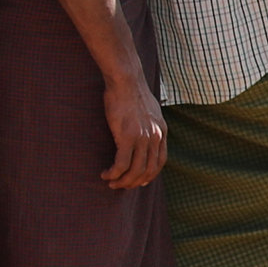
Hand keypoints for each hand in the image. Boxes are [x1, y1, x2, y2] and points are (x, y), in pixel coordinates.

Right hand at [96, 72, 168, 190]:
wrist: (126, 80)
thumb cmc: (132, 91)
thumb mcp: (150, 109)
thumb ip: (150, 123)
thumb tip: (145, 130)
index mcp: (161, 131)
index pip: (160, 162)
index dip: (150, 175)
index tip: (139, 181)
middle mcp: (155, 137)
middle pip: (148, 171)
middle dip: (134, 182)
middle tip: (120, 185)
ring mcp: (142, 138)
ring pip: (135, 171)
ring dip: (122, 181)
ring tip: (111, 182)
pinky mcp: (127, 137)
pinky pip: (121, 164)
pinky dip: (113, 173)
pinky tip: (105, 174)